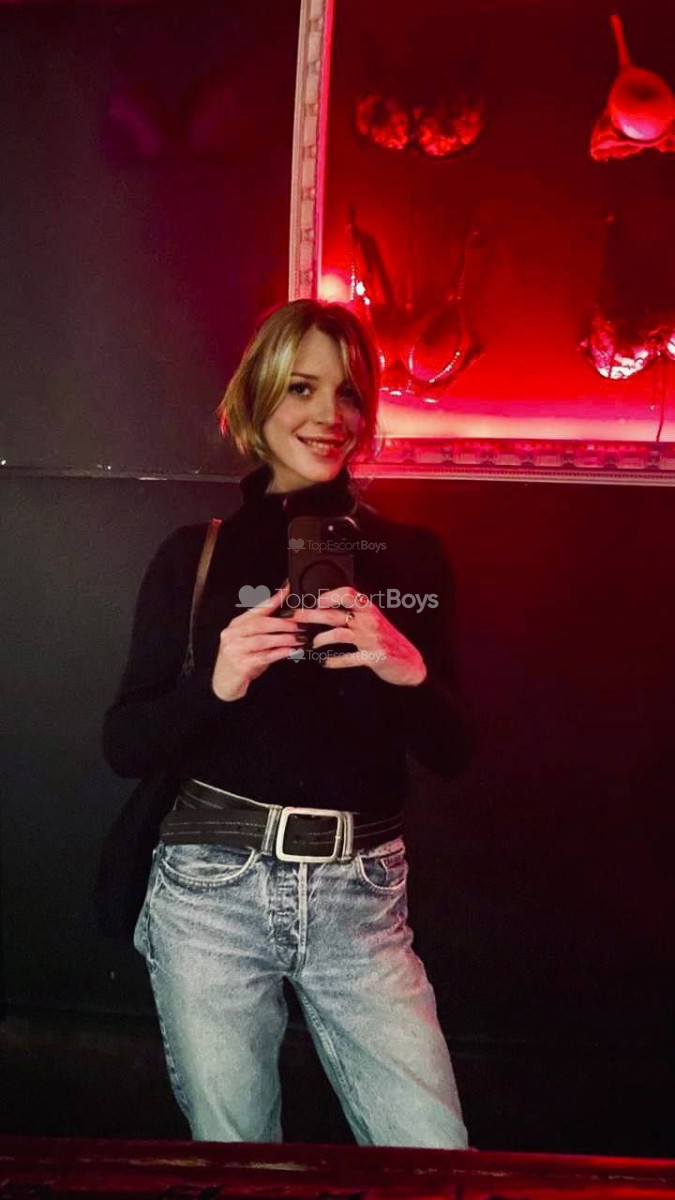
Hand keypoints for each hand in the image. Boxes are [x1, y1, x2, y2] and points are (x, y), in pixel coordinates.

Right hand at [211, 581, 302, 700]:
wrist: (224, 683)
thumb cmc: (241, 660)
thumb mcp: (251, 640)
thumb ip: (264, 628)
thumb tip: (288, 615)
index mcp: (236, 625)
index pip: (256, 609)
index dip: (273, 600)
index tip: (288, 590)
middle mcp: (233, 635)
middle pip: (259, 623)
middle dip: (282, 623)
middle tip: (300, 623)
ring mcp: (235, 650)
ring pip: (263, 640)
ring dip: (284, 638)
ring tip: (300, 638)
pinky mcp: (240, 665)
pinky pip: (264, 656)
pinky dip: (279, 652)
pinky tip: (291, 651)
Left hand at [292, 586, 427, 686]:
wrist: (409, 662)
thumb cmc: (386, 639)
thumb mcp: (373, 620)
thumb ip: (354, 612)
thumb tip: (327, 606)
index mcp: (368, 609)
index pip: (348, 593)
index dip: (329, 595)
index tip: (313, 599)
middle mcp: (369, 621)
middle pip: (335, 614)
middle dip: (311, 615)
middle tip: (294, 617)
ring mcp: (371, 639)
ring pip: (338, 633)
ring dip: (320, 639)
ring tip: (311, 643)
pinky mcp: (373, 657)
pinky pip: (348, 658)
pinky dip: (333, 661)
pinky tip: (324, 662)